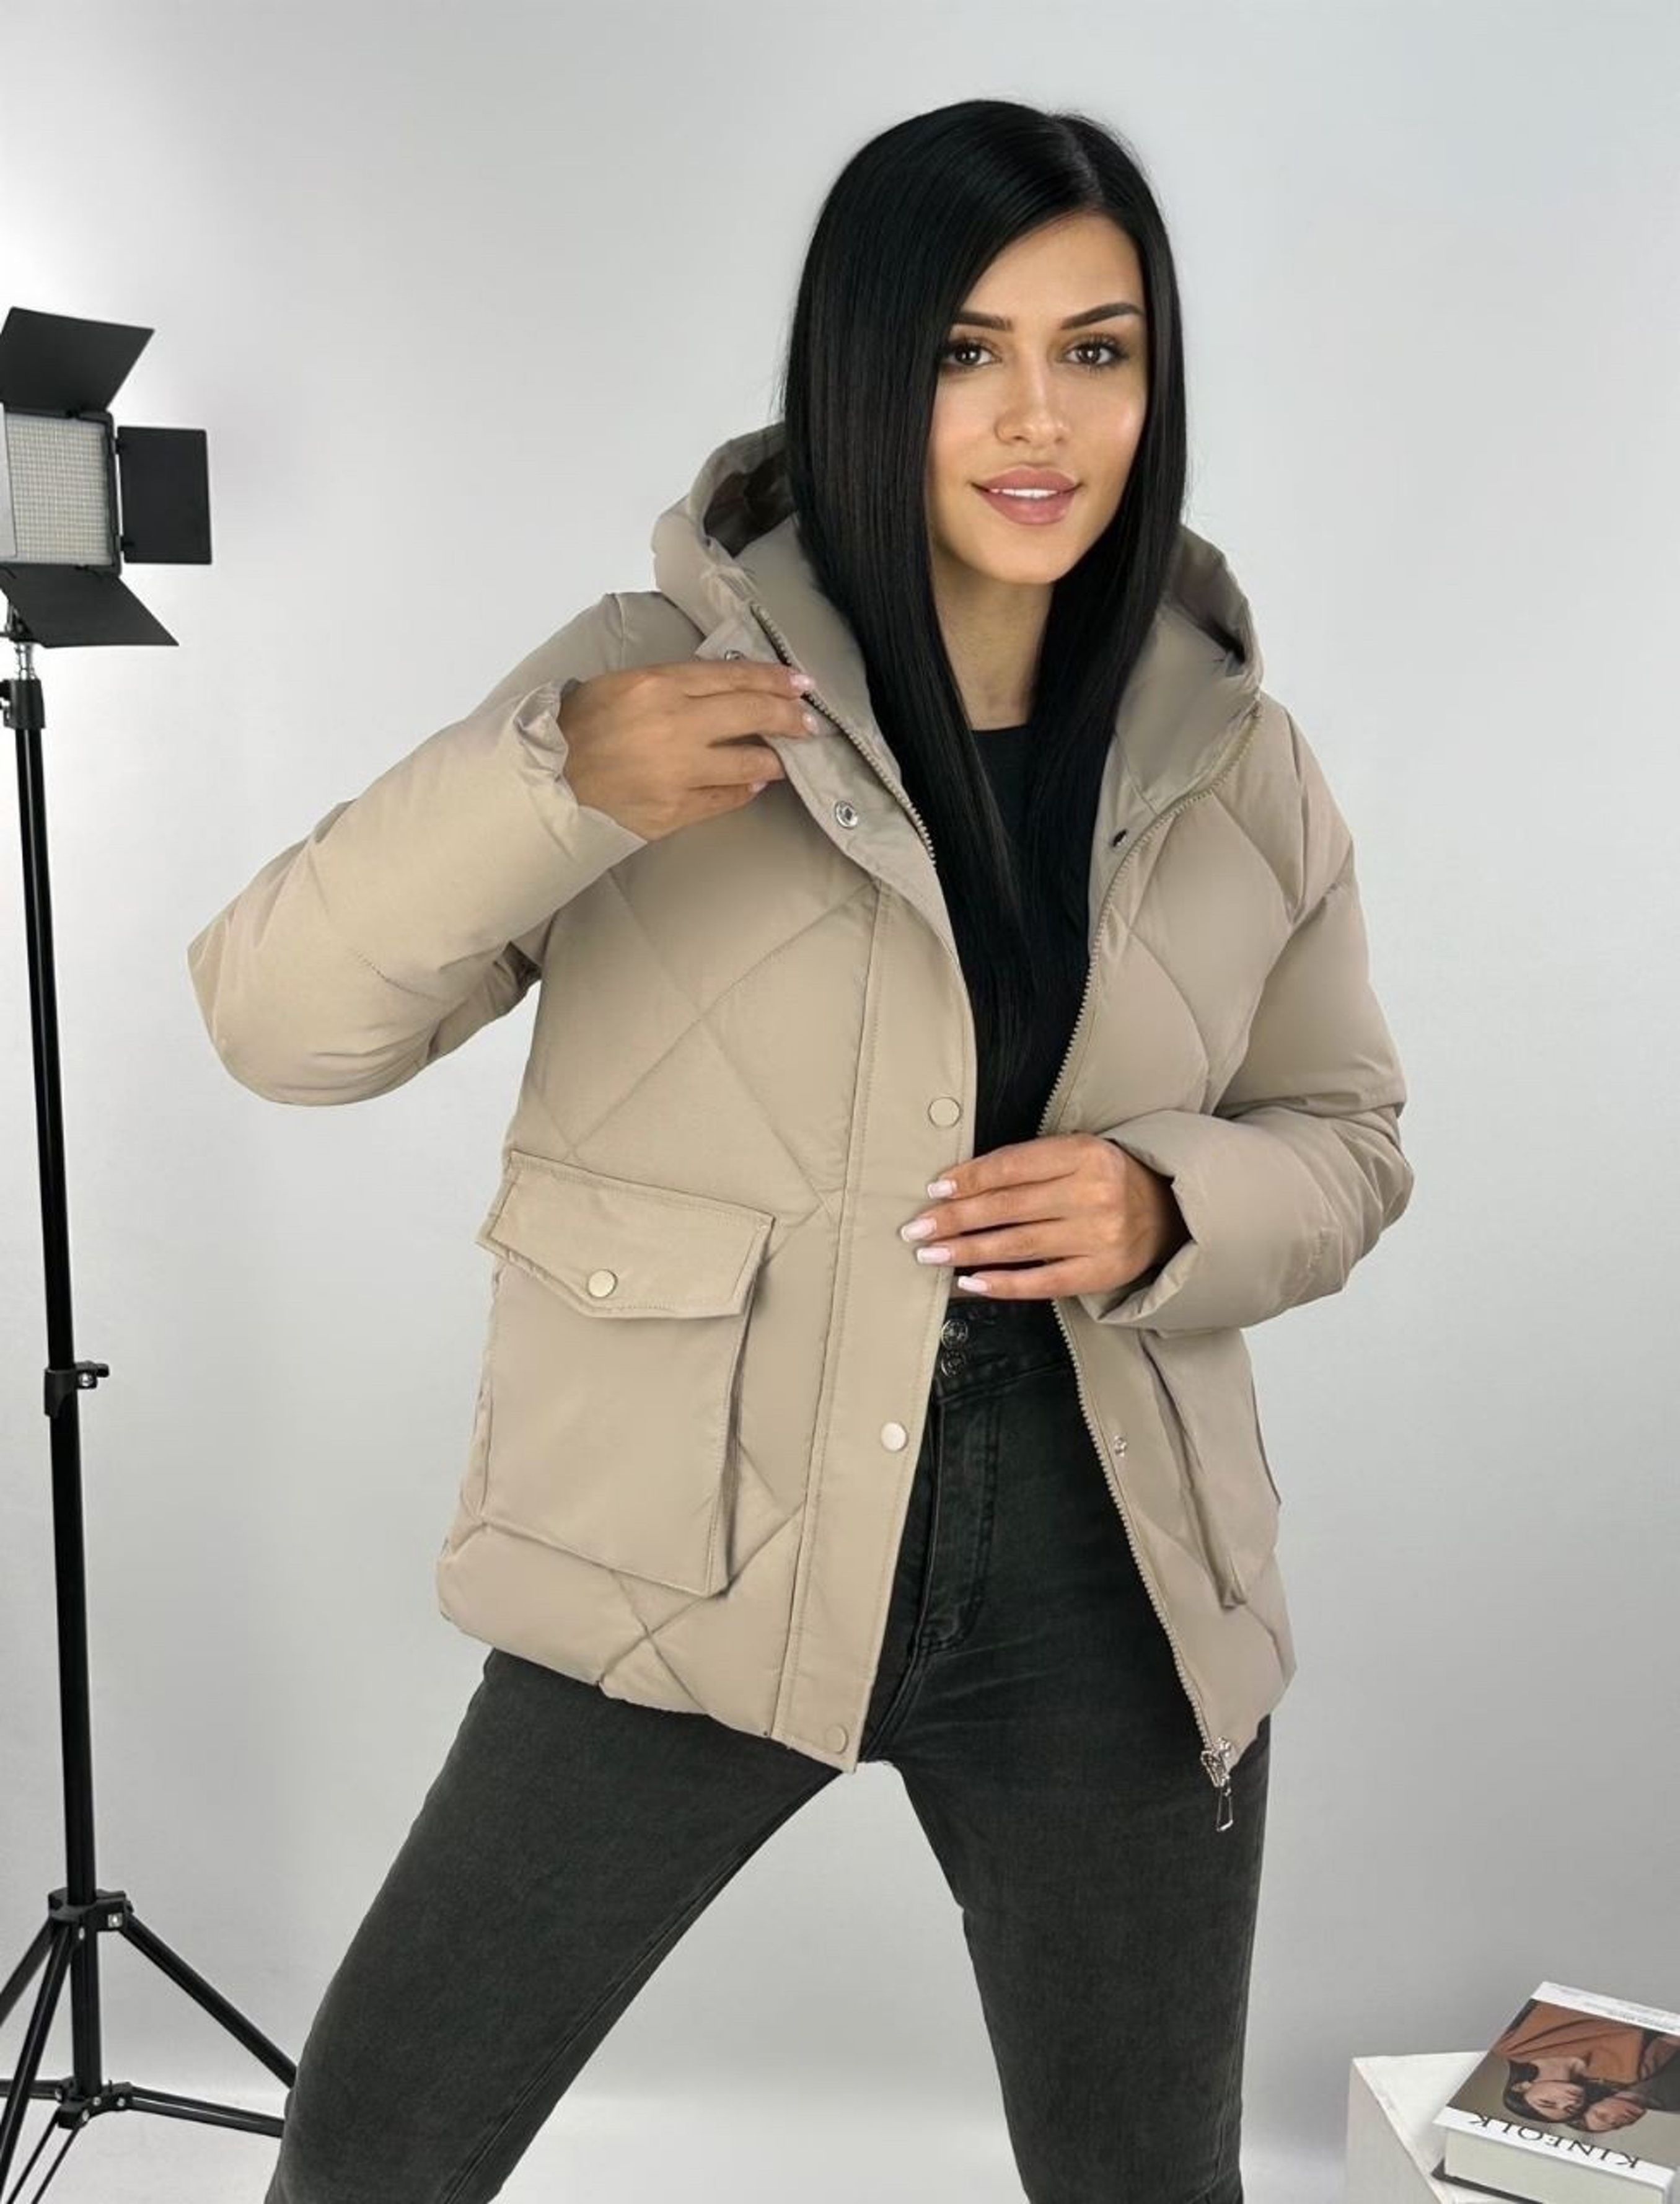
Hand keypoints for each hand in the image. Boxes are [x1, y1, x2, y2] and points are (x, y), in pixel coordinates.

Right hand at [558, 657, 821, 840]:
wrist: (545, 783)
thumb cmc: (576, 729)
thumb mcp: (619, 687)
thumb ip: (670, 685)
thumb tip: (722, 690)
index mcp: (657, 685)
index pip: (732, 676)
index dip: (773, 679)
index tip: (801, 682)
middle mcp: (674, 725)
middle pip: (752, 713)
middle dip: (790, 716)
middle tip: (811, 722)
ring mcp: (678, 771)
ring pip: (749, 761)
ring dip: (775, 758)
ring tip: (786, 757)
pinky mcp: (676, 809)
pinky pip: (726, 798)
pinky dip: (745, 789)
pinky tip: (755, 783)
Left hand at [897, 1133, 1188, 1299]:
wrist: (1165, 1212)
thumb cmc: (1104, 1178)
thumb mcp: (1073, 1153)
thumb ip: (1024, 1163)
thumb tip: (956, 1184)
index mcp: (1084, 1153)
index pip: (1012, 1167)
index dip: (969, 1179)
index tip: (935, 1188)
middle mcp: (1093, 1193)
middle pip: (1008, 1207)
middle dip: (955, 1218)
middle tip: (916, 1228)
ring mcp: (1099, 1236)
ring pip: (1018, 1245)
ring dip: (967, 1251)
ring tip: (931, 1253)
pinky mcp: (1100, 1273)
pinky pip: (1042, 1282)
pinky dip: (1002, 1284)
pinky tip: (969, 1282)